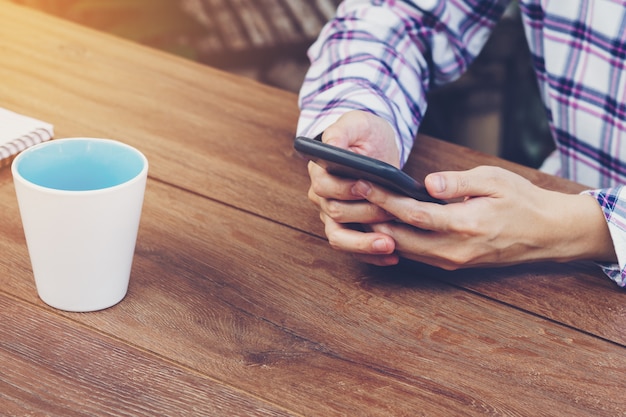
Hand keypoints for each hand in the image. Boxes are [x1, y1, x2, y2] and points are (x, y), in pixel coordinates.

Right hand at [306, 111, 403, 264]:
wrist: (374, 148)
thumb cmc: (363, 133)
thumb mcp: (355, 124)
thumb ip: (341, 132)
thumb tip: (332, 145)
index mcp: (319, 172)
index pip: (325, 186)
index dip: (344, 189)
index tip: (365, 185)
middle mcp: (322, 197)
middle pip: (336, 214)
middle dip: (365, 214)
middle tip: (392, 212)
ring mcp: (333, 215)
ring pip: (340, 238)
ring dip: (364, 244)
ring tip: (389, 246)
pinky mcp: (349, 228)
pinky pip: (354, 248)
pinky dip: (372, 255)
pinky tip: (393, 256)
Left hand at [345, 166, 616, 268]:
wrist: (548, 233)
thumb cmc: (522, 201)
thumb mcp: (494, 180)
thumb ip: (458, 183)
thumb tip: (427, 183)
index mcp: (464, 225)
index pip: (412, 213)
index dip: (384, 199)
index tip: (363, 183)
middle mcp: (454, 249)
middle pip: (399, 238)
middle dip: (372, 219)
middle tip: (349, 200)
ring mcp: (453, 261)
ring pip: (404, 250)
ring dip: (379, 233)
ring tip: (359, 212)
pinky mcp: (453, 264)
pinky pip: (416, 256)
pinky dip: (396, 243)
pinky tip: (382, 229)